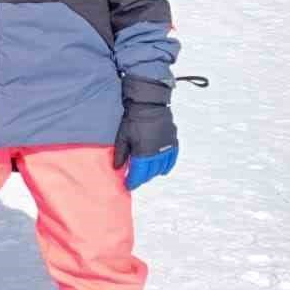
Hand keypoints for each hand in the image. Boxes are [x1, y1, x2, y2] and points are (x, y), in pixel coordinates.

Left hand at [113, 76, 176, 190]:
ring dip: (153, 173)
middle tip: (134, 179)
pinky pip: (172, 159)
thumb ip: (120, 154)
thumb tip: (117, 168)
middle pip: (150, 173)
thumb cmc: (134, 119)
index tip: (127, 185)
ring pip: (161, 168)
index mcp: (144, 153)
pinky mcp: (173, 142)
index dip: (132, 182)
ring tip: (146, 174)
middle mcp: (157, 154)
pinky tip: (162, 170)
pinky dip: (167, 166)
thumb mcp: (122, 137)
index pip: (138, 174)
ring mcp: (167, 148)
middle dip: (141, 178)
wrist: (149, 104)